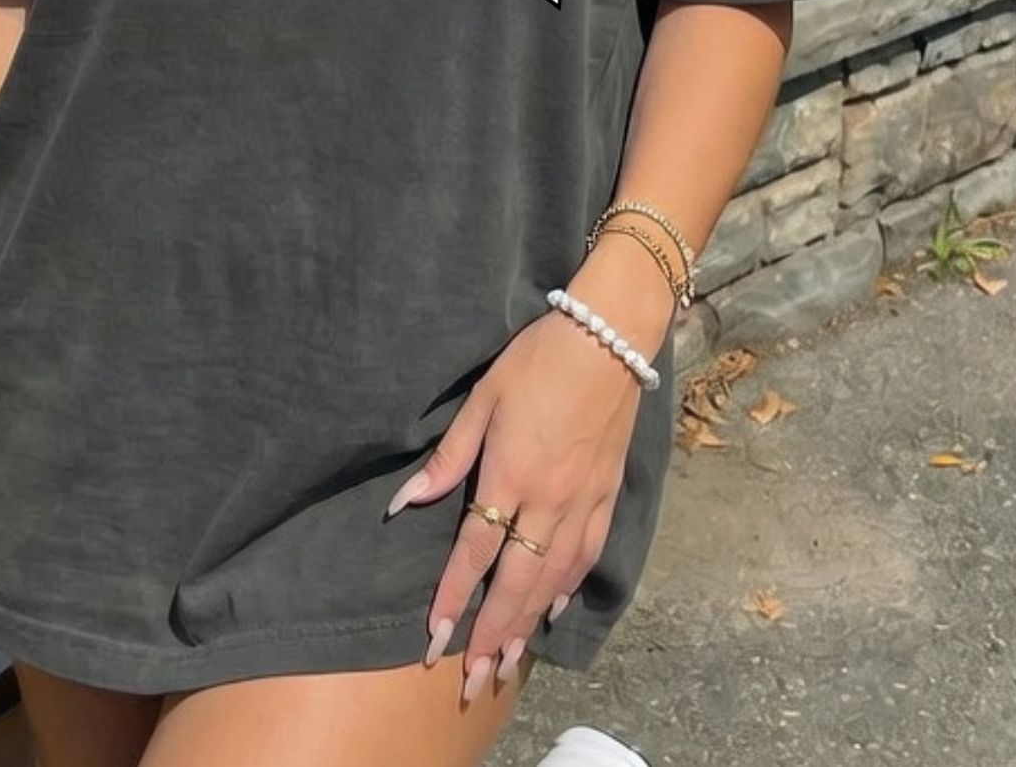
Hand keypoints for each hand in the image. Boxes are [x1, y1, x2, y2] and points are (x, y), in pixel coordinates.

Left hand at [384, 310, 646, 703]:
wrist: (608, 338)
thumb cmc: (537, 360)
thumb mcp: (483, 397)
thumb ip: (450, 455)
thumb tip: (407, 501)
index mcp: (511, 474)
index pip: (477, 550)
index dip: (455, 595)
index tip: (436, 635)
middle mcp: (549, 500)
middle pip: (517, 581)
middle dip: (494, 633)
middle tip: (476, 679)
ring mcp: (582, 501)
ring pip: (553, 578)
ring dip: (529, 624)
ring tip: (509, 663)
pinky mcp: (606, 494)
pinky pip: (587, 554)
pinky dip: (568, 588)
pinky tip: (554, 610)